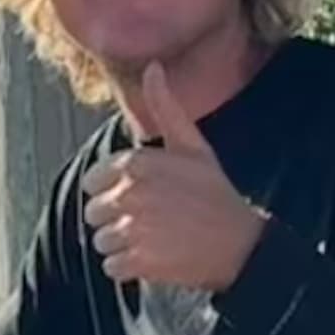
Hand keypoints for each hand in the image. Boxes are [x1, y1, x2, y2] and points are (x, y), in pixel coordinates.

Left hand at [84, 65, 267, 292]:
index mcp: (136, 164)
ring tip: (156, 238)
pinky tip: (156, 257)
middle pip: (93, 212)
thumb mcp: (191, 145)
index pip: (93, 181)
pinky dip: (129, 268)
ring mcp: (133, 229)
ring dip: (123, 244)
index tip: (143, 195)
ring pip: (101, 240)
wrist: (241, 243)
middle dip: (117, 218)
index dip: (115, 190)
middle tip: (153, 219)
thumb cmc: (213, 192)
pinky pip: (112, 267)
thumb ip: (164, 108)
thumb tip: (151, 66)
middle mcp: (130, 194)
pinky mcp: (138, 261)